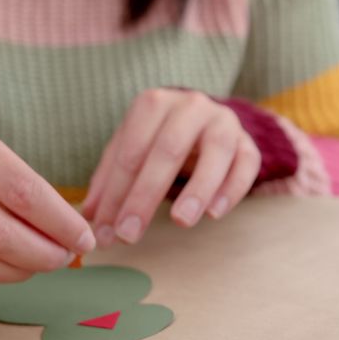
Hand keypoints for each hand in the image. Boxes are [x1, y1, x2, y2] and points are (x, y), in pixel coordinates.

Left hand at [83, 88, 261, 245]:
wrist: (205, 121)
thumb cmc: (158, 140)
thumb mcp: (130, 150)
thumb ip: (109, 181)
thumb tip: (89, 217)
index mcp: (153, 104)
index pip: (130, 152)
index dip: (114, 194)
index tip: (103, 231)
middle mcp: (190, 106)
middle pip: (167, 151)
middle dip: (144, 196)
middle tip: (128, 235)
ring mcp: (223, 121)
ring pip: (215, 152)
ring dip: (198, 189)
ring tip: (180, 222)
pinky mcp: (248, 141)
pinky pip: (246, 163)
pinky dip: (232, 189)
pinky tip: (214, 214)